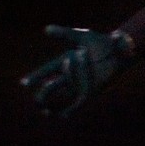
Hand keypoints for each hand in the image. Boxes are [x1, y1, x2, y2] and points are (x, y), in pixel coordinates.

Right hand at [20, 25, 135, 116]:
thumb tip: (46, 29)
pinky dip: (70, 111)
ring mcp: (79, 84)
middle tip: (41, 95)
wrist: (120, 50)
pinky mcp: (91, 91)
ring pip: (63, 95)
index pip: (47, 70)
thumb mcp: (83, 36)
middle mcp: (69, 75)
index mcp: (65, 61)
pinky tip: (62, 116)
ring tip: (45, 109)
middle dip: (44, 94)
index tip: (24, 83)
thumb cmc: (101, 42)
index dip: (35, 77)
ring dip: (56, 101)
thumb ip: (65, 33)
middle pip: (51, 87)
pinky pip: (78, 104)